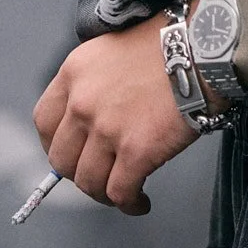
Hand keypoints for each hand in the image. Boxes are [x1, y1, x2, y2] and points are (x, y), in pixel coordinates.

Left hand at [33, 12, 198, 215]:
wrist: (203, 46)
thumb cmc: (169, 43)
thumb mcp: (113, 50)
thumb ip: (94, 82)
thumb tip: (92, 119)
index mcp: (74, 73)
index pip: (44, 121)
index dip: (54, 144)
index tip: (70, 153)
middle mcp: (83, 102)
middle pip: (62, 159)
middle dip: (79, 173)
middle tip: (99, 174)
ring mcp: (107, 128)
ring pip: (88, 182)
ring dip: (104, 192)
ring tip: (123, 191)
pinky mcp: (136, 151)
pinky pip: (120, 193)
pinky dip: (130, 203)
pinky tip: (141, 201)